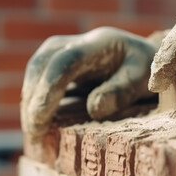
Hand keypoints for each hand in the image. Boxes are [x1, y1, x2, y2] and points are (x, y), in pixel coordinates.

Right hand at [21, 27, 158, 136]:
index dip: (49, 89)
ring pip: (36, 70)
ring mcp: (67, 50)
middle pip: (42, 64)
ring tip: (35, 132)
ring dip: (30, 100)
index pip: (65, 61)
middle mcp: (78, 43)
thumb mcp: (143, 79)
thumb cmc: (145, 69)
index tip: (41, 119)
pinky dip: (35, 98)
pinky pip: (40, 77)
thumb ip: (122, 91)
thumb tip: (93, 109)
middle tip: (35, 133)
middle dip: (33, 99)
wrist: (143, 58)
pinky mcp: (61, 63)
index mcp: (100, 43)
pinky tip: (38, 121)